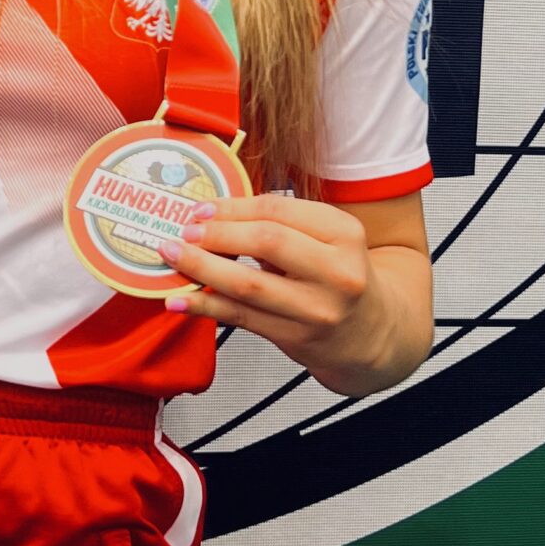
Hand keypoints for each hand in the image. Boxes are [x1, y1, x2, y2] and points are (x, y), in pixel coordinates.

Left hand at [163, 190, 431, 396]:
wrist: (372, 334)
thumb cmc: (342, 276)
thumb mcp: (331, 239)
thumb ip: (285, 223)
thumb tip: (216, 212)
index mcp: (345, 234)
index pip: (280, 210)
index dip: (234, 207)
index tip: (202, 207)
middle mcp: (336, 272)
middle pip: (266, 242)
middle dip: (218, 233)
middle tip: (185, 229)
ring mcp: (317, 309)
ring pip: (249, 285)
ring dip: (202, 268)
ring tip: (172, 255)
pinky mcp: (296, 338)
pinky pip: (241, 318)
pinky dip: (204, 306)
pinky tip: (178, 300)